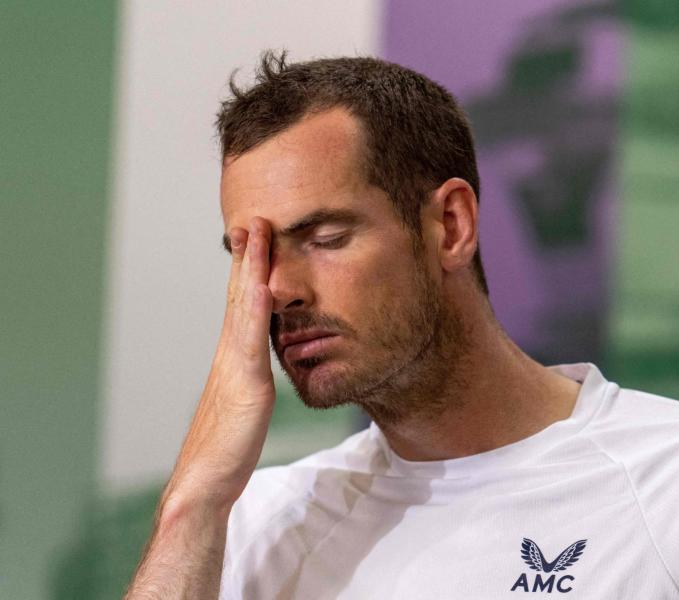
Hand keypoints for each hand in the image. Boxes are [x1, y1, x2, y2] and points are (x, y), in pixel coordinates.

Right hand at [163, 217, 275, 512]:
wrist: (205, 482)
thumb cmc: (226, 450)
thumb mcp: (245, 405)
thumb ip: (252, 381)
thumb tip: (261, 369)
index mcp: (233, 358)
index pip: (241, 305)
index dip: (248, 271)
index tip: (255, 239)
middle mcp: (230, 354)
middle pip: (238, 294)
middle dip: (246, 256)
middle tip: (252, 218)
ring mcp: (235, 365)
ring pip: (243, 306)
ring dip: (250, 267)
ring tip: (256, 231)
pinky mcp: (246, 384)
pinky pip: (252, 338)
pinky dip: (256, 308)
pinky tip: (265, 284)